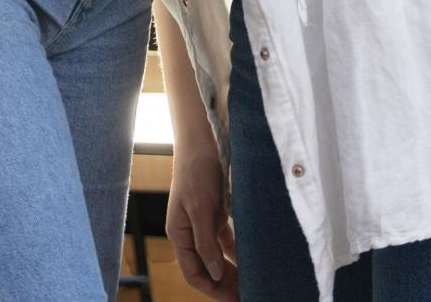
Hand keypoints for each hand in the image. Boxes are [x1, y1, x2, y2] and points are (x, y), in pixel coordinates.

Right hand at [165, 145, 238, 299]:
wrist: (203, 144)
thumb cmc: (197, 173)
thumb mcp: (201, 209)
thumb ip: (206, 243)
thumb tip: (215, 275)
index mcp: (179, 235)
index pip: (193, 273)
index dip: (211, 289)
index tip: (232, 299)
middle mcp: (189, 234)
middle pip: (206, 269)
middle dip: (224, 285)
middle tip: (247, 296)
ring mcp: (203, 226)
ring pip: (218, 259)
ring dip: (232, 272)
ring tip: (251, 285)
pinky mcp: (215, 217)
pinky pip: (226, 244)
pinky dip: (237, 255)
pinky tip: (251, 263)